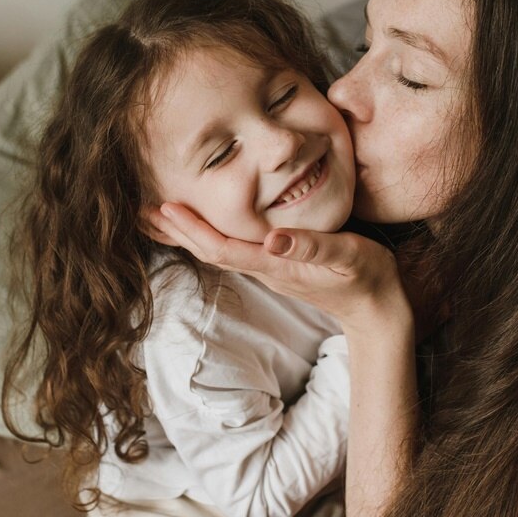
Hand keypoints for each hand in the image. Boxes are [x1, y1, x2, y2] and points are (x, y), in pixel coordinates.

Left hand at [145, 203, 412, 338]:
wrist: (377, 308)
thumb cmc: (367, 276)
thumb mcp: (348, 256)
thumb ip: (312, 247)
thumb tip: (272, 239)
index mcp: (275, 264)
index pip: (222, 247)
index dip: (192, 229)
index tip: (164, 208)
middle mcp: (265, 268)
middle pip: (209, 251)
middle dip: (175, 232)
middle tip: (139, 209)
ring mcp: (268, 269)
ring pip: (217, 251)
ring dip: (186, 234)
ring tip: (157, 216)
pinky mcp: (275, 266)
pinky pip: (232, 250)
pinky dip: (208, 236)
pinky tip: (202, 227)